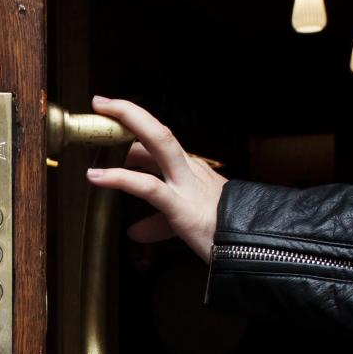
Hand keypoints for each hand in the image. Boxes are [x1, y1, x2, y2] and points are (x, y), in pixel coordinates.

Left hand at [85, 96, 226, 261]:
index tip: (109, 121)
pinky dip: (119, 178)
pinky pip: (148, 187)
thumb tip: (135, 231)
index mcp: (190, 172)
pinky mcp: (182, 206)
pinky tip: (97, 177)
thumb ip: (157, 224)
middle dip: (129, 112)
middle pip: (158, 131)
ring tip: (97, 120)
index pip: (158, 143)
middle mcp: (188, 170)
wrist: (255, 251)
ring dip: (128, 126)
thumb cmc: (223, 236)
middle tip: (101, 102)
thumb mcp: (184, 223)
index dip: (133, 131)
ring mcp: (186, 185)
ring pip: (158, 143)